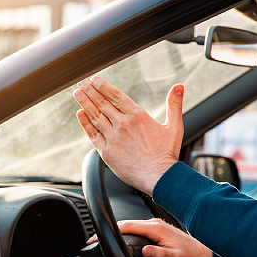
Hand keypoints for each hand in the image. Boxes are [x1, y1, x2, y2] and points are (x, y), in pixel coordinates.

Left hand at [74, 76, 183, 193]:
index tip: (94, 79)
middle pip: (102, 103)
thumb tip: (179, 87)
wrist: (159, 177)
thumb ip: (174, 105)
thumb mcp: (174, 126)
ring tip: (77, 94)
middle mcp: (123, 125)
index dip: (103, 86)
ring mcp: (113, 138)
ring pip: (95, 116)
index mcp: (138, 116)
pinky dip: (85, 123)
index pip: (116, 96)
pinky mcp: (107, 152)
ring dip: (85, 103)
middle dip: (90, 91)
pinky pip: (93, 134)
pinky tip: (80, 115)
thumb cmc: (167, 154)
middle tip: (81, 82)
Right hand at [87, 219, 213, 256]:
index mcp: (156, 228)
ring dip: (116, 231)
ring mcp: (154, 226)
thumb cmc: (189, 256)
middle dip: (108, 230)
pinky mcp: (155, 230)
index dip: (110, 230)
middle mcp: (154, 224)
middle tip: (92, 238)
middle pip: (125, 224)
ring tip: (100, 238)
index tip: (96, 236)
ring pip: (130, 226)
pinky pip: (136, 228)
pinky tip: (118, 237)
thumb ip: (160, 254)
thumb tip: (146, 251)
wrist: (201, 252)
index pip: (127, 226)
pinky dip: (124, 232)